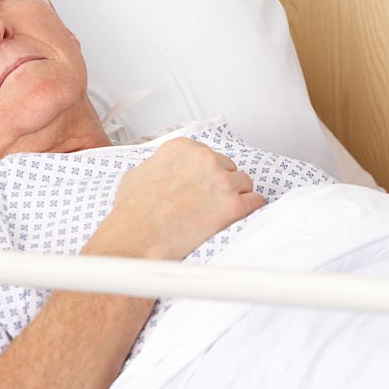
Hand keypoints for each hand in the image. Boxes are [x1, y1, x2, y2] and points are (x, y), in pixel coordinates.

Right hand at [86, 137, 265, 260]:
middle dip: (221, 184)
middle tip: (209, 203)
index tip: (203, 186)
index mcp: (183, 147)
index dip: (206, 173)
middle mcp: (204, 158)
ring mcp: (221, 181)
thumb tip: (163, 169)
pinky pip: (256, 201)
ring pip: (244, 183)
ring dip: (236, 196)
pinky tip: (241, 216)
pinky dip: (251, 209)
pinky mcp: (233, 205)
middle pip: (228, 167)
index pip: (209, 154)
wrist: (135, 241)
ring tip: (220, 212)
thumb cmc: (132, 213)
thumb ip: (158, 165)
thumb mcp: (137, 174)